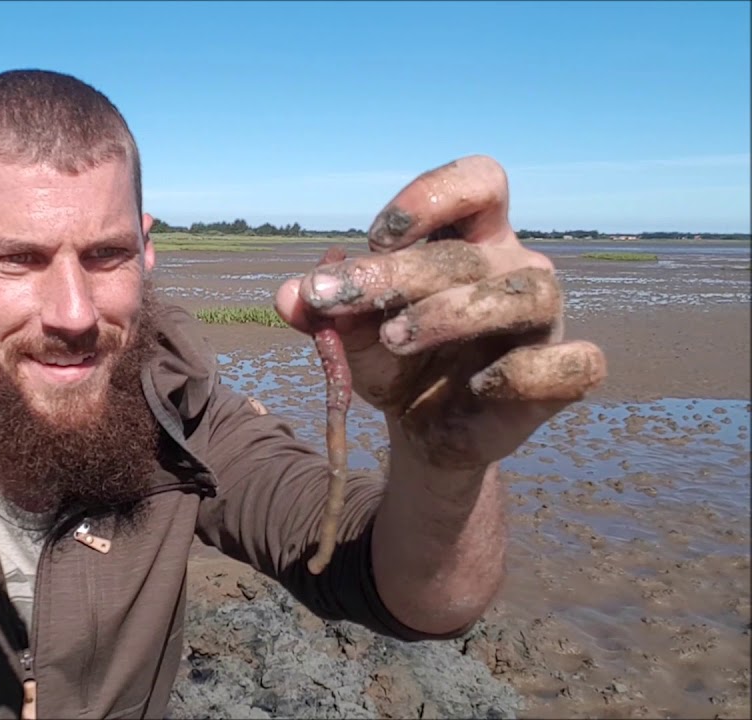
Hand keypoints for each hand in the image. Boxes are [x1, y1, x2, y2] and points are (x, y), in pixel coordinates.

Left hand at [275, 156, 607, 471]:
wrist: (418, 426)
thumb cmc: (392, 358)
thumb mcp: (347, 331)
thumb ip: (319, 309)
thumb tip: (289, 295)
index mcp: (471, 237)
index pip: (480, 180)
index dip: (431, 196)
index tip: (377, 236)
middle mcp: (514, 267)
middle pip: (469, 252)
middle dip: (396, 274)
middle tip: (340, 298)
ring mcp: (544, 320)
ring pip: (527, 293)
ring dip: (452, 314)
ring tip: (394, 339)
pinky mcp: (563, 373)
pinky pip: (575, 361)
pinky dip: (527, 371)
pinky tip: (479, 384)